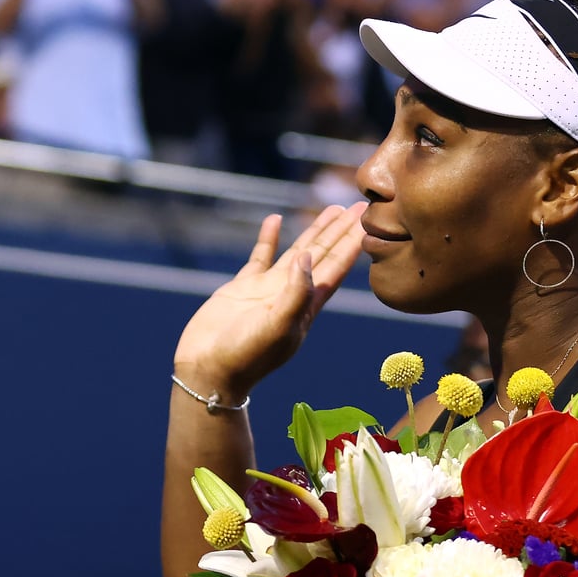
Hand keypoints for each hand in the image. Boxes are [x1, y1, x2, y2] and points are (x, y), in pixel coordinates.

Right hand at [173, 203, 366, 398]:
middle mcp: (292, 295)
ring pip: (298, 251)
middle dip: (341, 232)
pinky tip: (275, 219)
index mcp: (306, 307)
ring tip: (331, 210)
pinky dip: (269, 238)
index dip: (351, 245)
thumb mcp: (278, 327)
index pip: (336, 269)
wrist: (209, 370)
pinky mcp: (244, 287)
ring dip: (315, 231)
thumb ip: (296, 292)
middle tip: (360, 207)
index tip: (368, 222)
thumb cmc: (246, 356)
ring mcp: (269, 290)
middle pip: (324, 255)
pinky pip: (261, 256)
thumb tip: (308, 256)